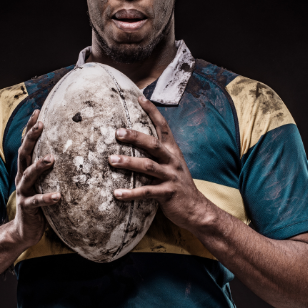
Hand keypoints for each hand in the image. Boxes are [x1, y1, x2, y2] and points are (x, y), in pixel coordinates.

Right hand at [13, 109, 60, 246]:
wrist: (25, 230)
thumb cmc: (41, 203)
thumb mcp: (45, 182)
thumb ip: (53, 168)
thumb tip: (74, 150)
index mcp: (26, 169)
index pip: (27, 144)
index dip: (30, 128)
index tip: (38, 111)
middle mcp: (22, 177)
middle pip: (24, 153)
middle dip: (31, 137)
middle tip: (41, 124)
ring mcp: (23, 192)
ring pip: (28, 176)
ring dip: (39, 165)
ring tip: (51, 158)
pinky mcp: (27, 208)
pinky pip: (37, 202)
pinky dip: (47, 198)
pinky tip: (58, 196)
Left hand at [108, 96, 214, 231]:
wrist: (196, 209)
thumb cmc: (177, 185)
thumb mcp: (171, 165)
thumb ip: (156, 155)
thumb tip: (134, 143)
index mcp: (172, 152)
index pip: (163, 127)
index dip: (153, 112)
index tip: (140, 98)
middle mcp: (172, 161)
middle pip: (153, 144)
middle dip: (135, 137)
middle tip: (117, 133)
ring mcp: (170, 177)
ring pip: (148, 166)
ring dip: (128, 163)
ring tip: (111, 160)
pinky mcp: (167, 194)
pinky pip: (146, 192)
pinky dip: (131, 193)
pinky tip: (116, 193)